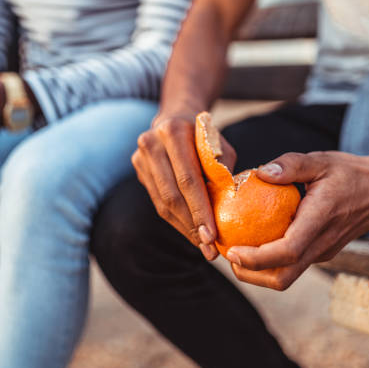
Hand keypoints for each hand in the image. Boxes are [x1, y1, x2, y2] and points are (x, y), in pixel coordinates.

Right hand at [132, 114, 236, 259]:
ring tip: (202, 246)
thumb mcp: (220, 146)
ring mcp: (140, 158)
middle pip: (172, 195)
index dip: (200, 210)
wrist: (175, 118)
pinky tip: (191, 233)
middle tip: (209, 248)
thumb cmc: (205, 136)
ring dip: (184, 228)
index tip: (212, 235)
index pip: (188, 179)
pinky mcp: (138, 170)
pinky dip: (176, 220)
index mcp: (173, 132)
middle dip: (192, 225)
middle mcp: (151, 143)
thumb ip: (222, 171)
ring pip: (162, 203)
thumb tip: (230, 206)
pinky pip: (158, 202)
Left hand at [225, 151, 368, 289]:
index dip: (256, 259)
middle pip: (283, 277)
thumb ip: (291, 164)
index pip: (288, 252)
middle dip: (250, 275)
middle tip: (227, 255)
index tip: (232, 252)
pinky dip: (272, 262)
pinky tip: (257, 242)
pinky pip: (294, 265)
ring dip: (259, 272)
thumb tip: (260, 171)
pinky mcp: (323, 252)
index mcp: (320, 221)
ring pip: (288, 276)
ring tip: (236, 252)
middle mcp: (322, 244)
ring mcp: (323, 251)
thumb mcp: (321, 160)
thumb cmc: (352, 173)